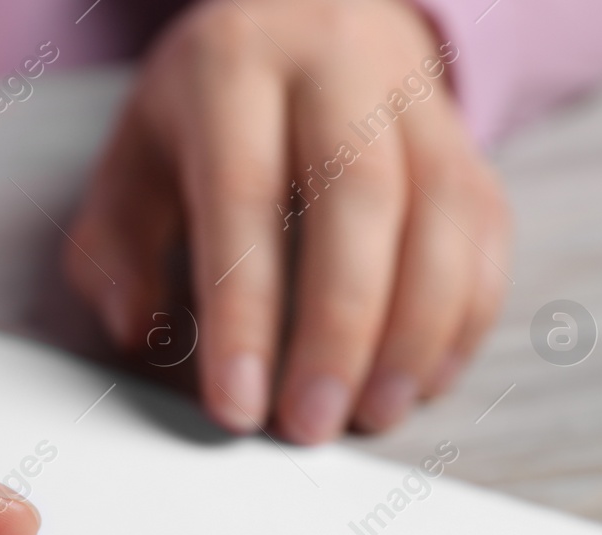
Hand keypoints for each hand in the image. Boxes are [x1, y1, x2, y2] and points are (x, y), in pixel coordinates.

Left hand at [65, 0, 509, 441]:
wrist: (307, 7)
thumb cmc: (208, 107)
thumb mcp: (135, 152)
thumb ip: (115, 241)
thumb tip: (136, 327)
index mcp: (234, 68)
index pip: (243, 196)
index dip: (243, 311)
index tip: (237, 406)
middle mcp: (337, 65)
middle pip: (359, 200)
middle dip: (338, 330)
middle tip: (311, 425)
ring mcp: (415, 95)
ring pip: (440, 213)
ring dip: (415, 331)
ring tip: (375, 414)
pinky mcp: (466, 134)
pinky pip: (485, 225)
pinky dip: (465, 313)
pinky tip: (424, 378)